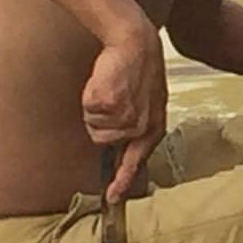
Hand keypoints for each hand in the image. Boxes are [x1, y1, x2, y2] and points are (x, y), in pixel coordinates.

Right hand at [81, 27, 167, 201]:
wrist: (135, 44)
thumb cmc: (139, 70)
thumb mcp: (149, 102)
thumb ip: (138, 125)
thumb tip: (119, 148)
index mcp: (153, 129)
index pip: (135, 162)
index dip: (121, 182)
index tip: (112, 198)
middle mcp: (141, 128)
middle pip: (102, 140)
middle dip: (100, 122)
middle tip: (112, 96)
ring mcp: (125, 118)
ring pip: (94, 126)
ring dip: (96, 108)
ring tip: (111, 88)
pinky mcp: (109, 105)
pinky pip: (89, 110)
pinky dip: (91, 96)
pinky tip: (105, 82)